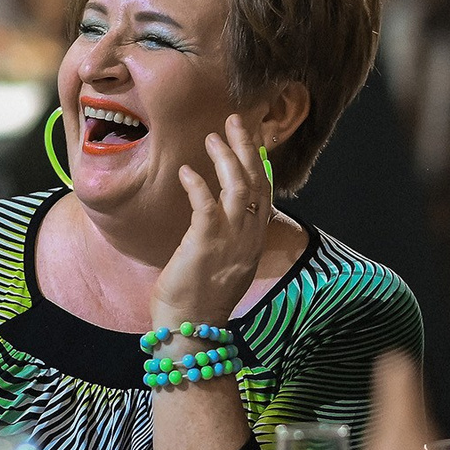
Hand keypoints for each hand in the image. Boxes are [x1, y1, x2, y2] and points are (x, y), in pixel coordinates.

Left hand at [152, 113, 273, 327]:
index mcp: (254, 242)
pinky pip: (207, 206)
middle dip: (246, 147)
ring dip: (226, 158)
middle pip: (256, 182)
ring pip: (238, 188)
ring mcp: (231, 242)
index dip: (258, 161)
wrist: (189, 329)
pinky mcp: (206, 245)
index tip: (249, 138)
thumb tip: (217, 212)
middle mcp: (249, 239)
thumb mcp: (224, 263)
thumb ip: (228, 237)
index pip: (264, 192)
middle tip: (234, 120)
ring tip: (212, 136)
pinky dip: (198, 185)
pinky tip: (186, 171)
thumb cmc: (199, 298)